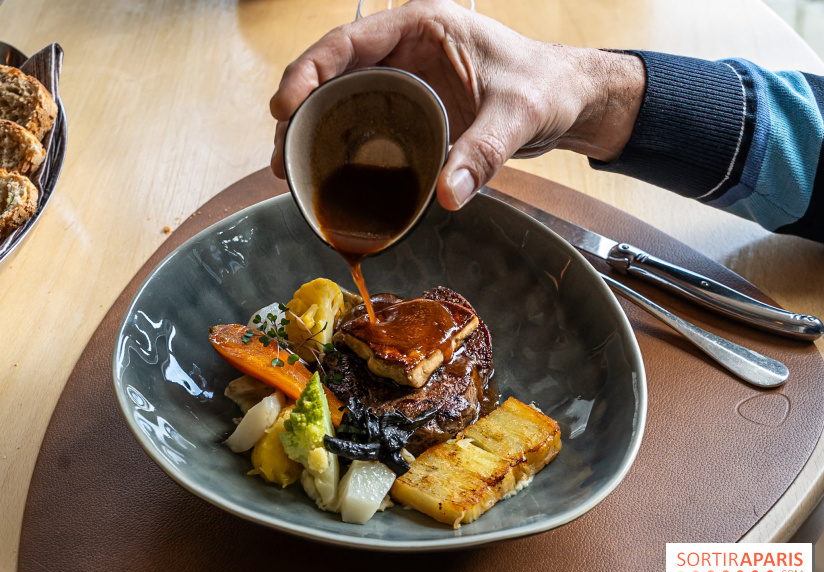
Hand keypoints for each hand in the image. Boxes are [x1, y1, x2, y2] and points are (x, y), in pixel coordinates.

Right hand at [270, 0, 644, 209]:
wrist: (566, 100)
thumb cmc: (546, 87)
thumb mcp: (518, 115)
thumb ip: (484, 152)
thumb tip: (447, 196)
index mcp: (422, 28)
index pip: (348, 43)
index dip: (308, 71)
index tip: (284, 105)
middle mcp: (404, 50)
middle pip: (332, 74)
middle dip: (299, 110)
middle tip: (280, 155)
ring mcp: (404, 80)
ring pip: (341, 99)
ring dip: (313, 131)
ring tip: (289, 170)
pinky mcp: (410, 109)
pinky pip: (364, 123)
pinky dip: (341, 145)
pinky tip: (326, 174)